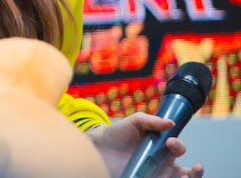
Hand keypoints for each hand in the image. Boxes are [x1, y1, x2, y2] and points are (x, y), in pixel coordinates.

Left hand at [86, 113, 203, 177]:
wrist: (98, 147)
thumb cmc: (117, 133)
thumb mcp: (133, 123)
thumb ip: (150, 121)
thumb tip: (171, 122)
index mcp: (162, 149)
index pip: (179, 149)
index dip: (178, 145)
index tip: (169, 141)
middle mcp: (161, 165)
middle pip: (186, 173)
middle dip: (195, 173)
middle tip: (196, 168)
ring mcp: (153, 175)